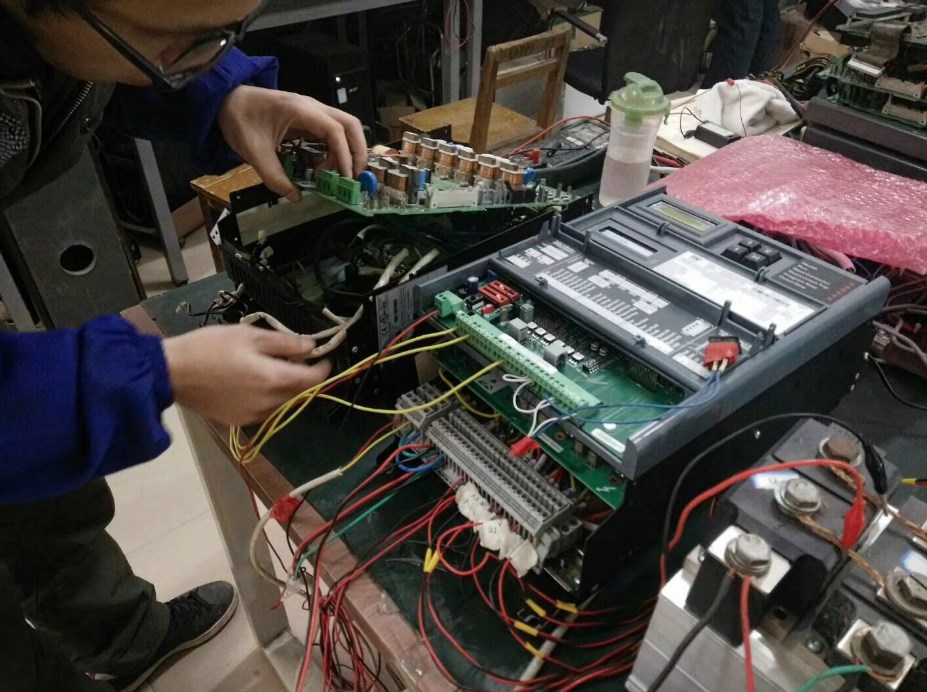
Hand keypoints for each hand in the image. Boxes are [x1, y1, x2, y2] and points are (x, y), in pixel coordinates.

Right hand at [161, 325, 331, 425]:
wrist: (171, 372)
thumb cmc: (209, 347)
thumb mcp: (249, 335)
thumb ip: (284, 343)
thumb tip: (310, 347)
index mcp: (273, 379)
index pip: (312, 379)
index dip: (322, 367)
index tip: (322, 357)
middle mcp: (268, 403)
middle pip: (298, 391)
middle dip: (300, 375)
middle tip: (290, 356)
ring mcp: (253, 416)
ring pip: (281, 402)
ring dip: (283, 386)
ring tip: (266, 367)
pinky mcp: (238, 421)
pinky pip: (263, 409)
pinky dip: (266, 396)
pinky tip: (250, 382)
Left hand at [217, 85, 366, 201]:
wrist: (225, 100)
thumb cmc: (238, 120)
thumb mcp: (253, 153)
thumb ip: (275, 177)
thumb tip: (296, 197)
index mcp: (299, 110)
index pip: (334, 131)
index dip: (344, 156)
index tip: (345, 178)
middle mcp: (312, 107)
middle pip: (350, 124)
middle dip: (358, 151)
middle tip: (355, 177)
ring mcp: (312, 110)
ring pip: (344, 127)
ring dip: (348, 151)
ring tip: (340, 175)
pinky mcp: (308, 118)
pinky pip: (332, 132)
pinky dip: (336, 149)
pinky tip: (325, 166)